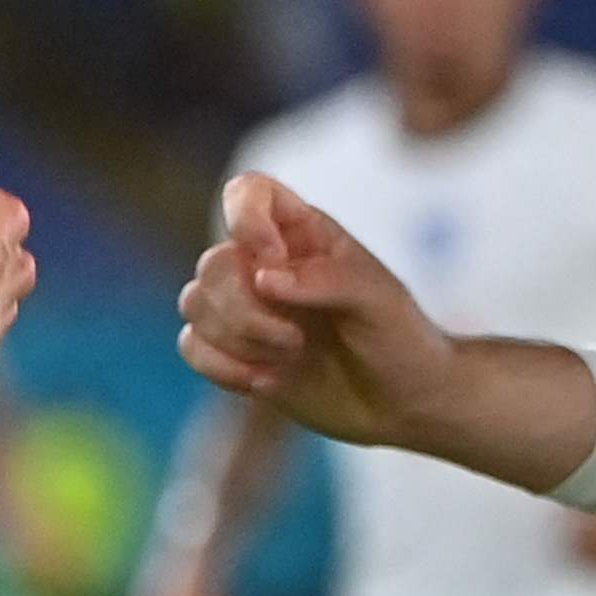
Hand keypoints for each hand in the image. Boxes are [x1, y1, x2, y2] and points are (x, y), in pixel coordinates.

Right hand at [174, 174, 461, 448]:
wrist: (404, 402)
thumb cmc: (400, 338)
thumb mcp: (378, 299)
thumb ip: (324, 280)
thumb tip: (263, 279)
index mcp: (300, 233)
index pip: (246, 193)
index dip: (245, 219)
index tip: (272, 260)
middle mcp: (264, 264)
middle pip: (212, 264)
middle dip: (245, 310)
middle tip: (295, 340)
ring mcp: (247, 308)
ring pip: (194, 304)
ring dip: (238, 339)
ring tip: (289, 359)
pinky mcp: (234, 351)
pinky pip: (191, 346)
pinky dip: (222, 366)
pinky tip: (267, 382)